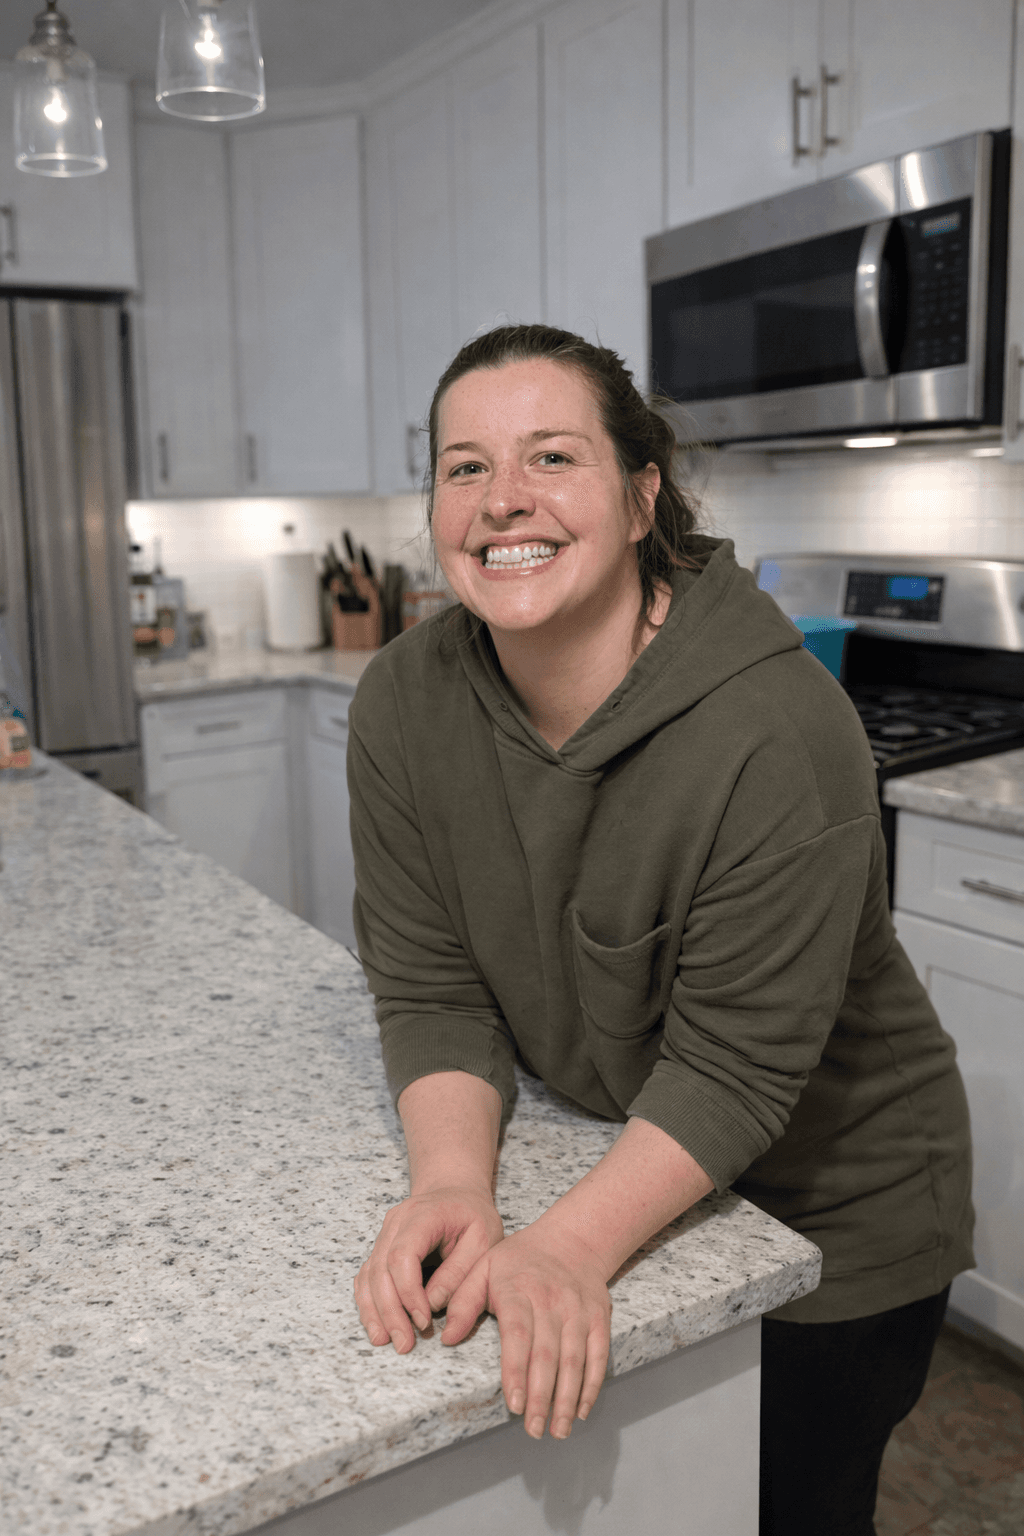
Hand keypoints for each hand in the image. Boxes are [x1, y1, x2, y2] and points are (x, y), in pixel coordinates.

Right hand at [355, 1186, 503, 1353]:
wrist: (456, 1193)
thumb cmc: (474, 1216)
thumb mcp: (484, 1239)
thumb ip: (460, 1272)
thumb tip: (433, 1305)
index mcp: (423, 1214)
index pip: (402, 1254)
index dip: (408, 1292)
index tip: (424, 1320)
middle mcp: (396, 1222)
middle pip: (380, 1269)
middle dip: (390, 1311)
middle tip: (404, 1344)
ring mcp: (384, 1234)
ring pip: (369, 1275)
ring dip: (375, 1311)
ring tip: (385, 1341)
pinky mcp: (381, 1249)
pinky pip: (367, 1277)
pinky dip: (369, 1303)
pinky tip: (377, 1327)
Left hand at [442, 1222, 610, 1439]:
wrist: (572, 1239)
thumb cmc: (520, 1259)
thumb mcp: (483, 1266)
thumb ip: (463, 1301)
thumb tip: (447, 1337)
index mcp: (519, 1290)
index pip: (518, 1335)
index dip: (516, 1371)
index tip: (513, 1404)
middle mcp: (552, 1301)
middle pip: (548, 1354)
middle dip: (541, 1396)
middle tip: (533, 1429)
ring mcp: (578, 1310)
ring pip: (575, 1359)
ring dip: (567, 1398)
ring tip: (557, 1430)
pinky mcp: (598, 1318)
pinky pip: (598, 1354)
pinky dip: (591, 1384)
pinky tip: (581, 1409)